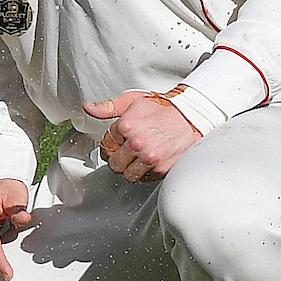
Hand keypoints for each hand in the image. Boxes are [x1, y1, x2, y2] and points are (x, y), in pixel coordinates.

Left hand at [82, 88, 200, 181]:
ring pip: (128, 175)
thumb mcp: (132, 101)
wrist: (193, 115)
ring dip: (130, 169)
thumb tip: (88, 108)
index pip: (106, 144)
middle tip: (125, 153)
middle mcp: (137, 144)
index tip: (118, 142)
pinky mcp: (163, 168)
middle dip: (118, 158)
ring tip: (137, 159)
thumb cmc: (163, 107)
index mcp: (126, 126)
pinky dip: (146, 173)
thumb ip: (108, 107)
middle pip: (114, 164)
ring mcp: (151, 158)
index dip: (112, 143)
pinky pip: (145, 179)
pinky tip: (149, 162)